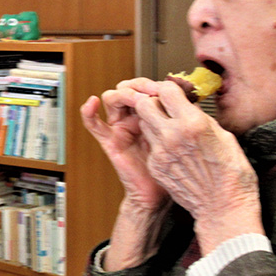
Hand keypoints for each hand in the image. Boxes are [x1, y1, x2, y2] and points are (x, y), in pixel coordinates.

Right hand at [80, 78, 169, 212]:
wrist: (159, 192)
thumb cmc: (173, 165)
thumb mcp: (181, 134)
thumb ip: (180, 115)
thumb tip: (187, 94)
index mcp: (150, 113)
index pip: (145, 87)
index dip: (153, 84)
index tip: (166, 88)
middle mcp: (132, 116)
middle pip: (127, 88)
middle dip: (138, 87)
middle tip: (151, 93)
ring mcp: (119, 127)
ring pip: (111, 99)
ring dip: (122, 95)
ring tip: (134, 99)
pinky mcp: (109, 140)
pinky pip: (93, 124)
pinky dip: (88, 112)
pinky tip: (92, 103)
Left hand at [133, 80, 262, 253]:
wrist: (223, 206)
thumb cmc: (232, 173)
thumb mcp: (224, 136)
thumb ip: (201, 118)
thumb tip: (189, 106)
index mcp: (193, 123)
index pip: (166, 90)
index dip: (169, 89)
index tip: (174, 93)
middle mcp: (172, 135)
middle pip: (144, 104)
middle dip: (153, 102)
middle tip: (164, 108)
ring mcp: (160, 151)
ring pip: (143, 123)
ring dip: (152, 121)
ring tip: (169, 129)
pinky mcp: (155, 166)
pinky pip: (150, 144)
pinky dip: (157, 142)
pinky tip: (172, 149)